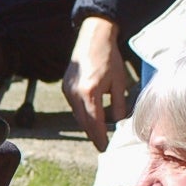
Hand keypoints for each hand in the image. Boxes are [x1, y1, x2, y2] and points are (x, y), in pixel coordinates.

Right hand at [62, 16, 128, 150]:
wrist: (93, 38)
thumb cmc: (109, 58)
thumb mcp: (119, 82)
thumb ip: (119, 104)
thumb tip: (119, 123)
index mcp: (90, 92)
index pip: (94, 122)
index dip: (99, 136)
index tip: (104, 147)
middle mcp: (75, 93)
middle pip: (83, 122)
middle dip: (92, 134)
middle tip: (101, 145)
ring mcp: (68, 90)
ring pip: (77, 115)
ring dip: (87, 125)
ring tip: (98, 134)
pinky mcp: (65, 87)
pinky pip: (74, 106)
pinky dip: (82, 114)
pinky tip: (91, 117)